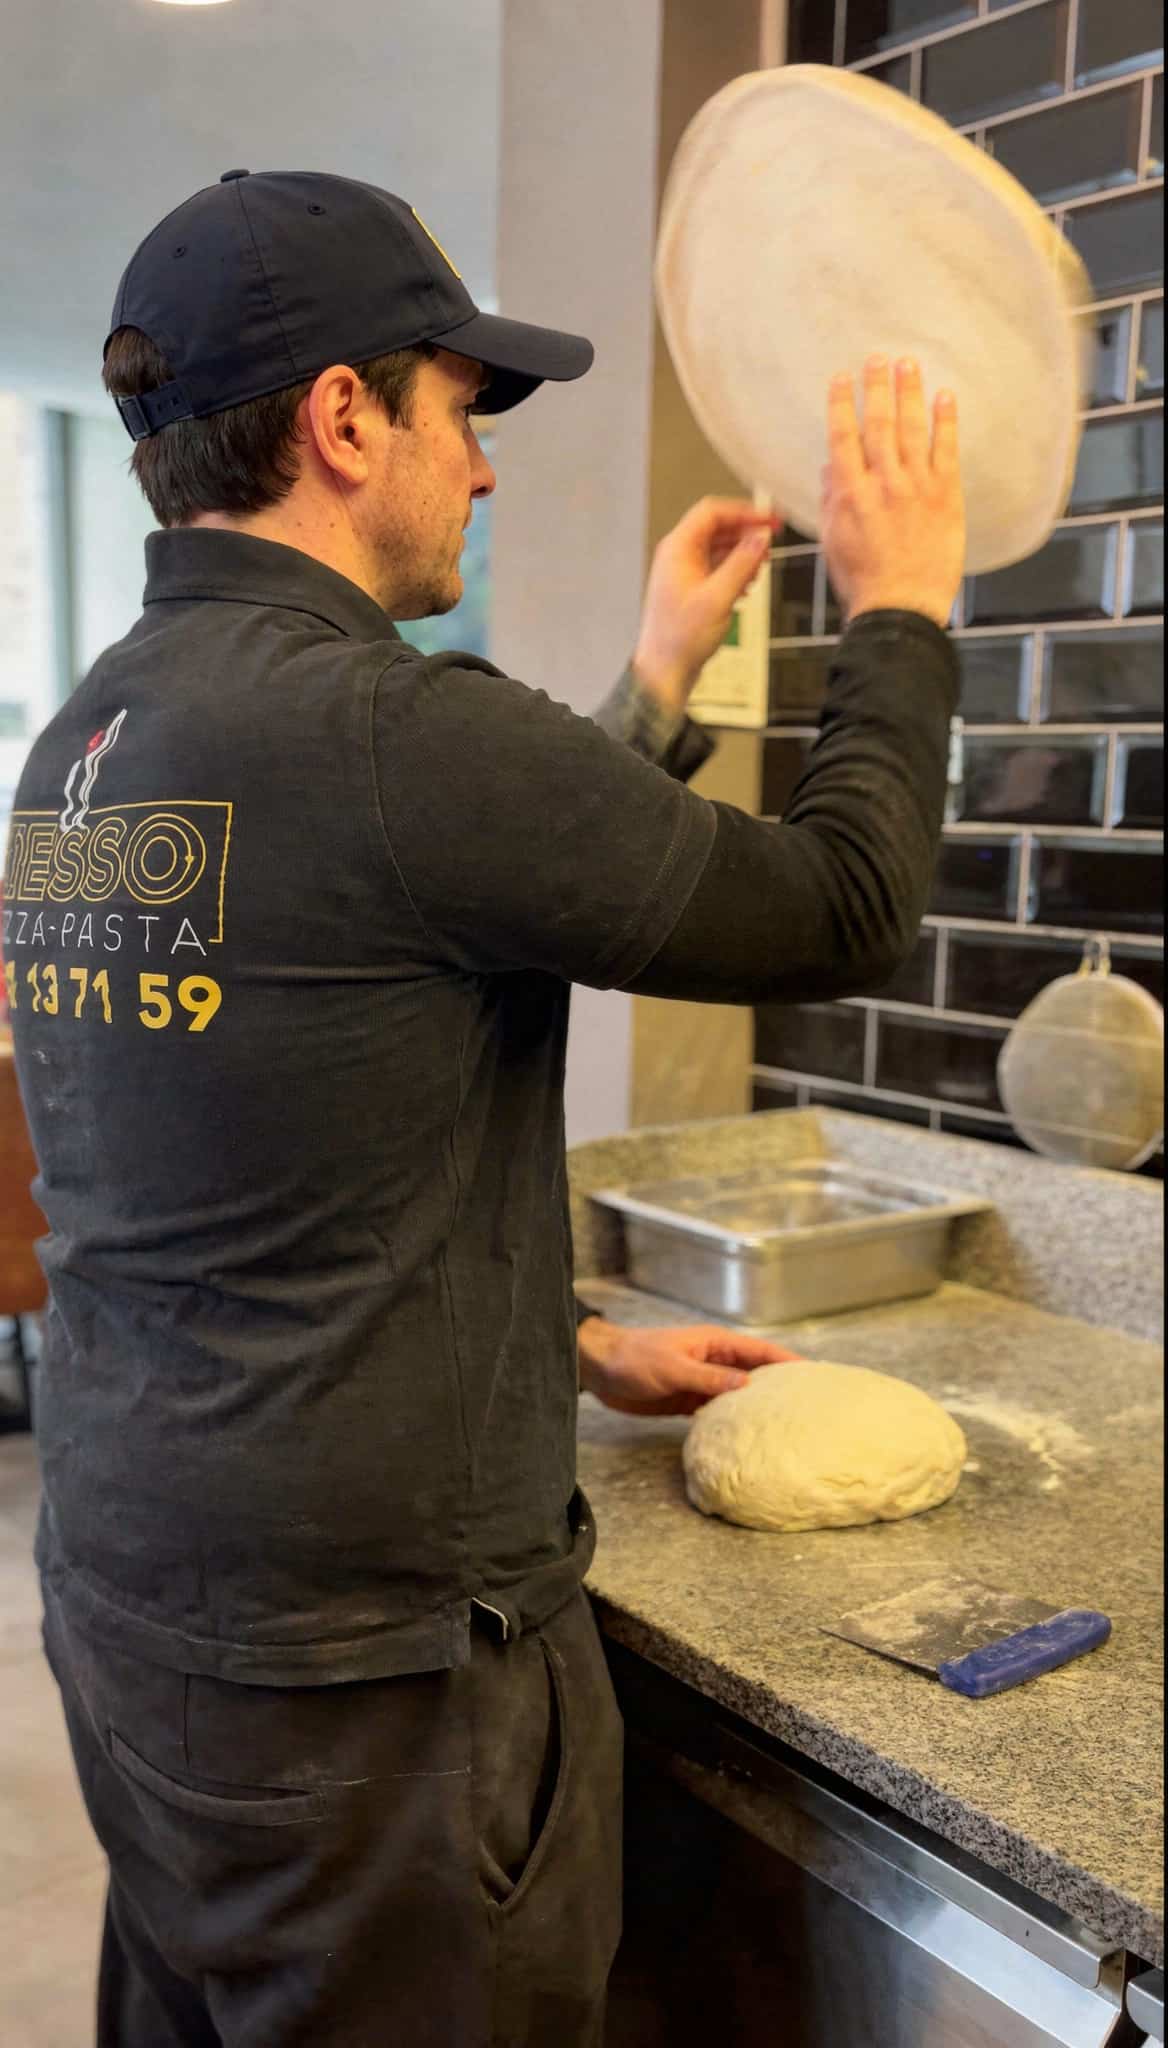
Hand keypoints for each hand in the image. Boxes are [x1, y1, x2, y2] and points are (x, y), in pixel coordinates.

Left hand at [578, 1316, 798, 1416]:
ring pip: (738, 1394)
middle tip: (807, 1407)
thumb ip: (709, 1377)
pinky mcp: (689, 1400)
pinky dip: (731, 1421)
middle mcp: (714, 1361)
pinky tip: (745, 1437)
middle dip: (778, 1386)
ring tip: (785, 1426)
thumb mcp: (674, 1367)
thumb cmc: (636, 1358)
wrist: (601, 1369)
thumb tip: (748, 1385)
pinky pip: (717, 1411)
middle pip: (754, 1373)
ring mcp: (703, 1381)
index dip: (786, 1361)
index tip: (812, 1375)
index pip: (760, 1351)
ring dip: (756, 1406)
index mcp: (715, 1343)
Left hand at [632, 498, 779, 711]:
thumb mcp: (718, 598)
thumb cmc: (680, 639)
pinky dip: (735, 570)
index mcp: (677, 549)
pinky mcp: (692, 589)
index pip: (712, 512)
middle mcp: (678, 556)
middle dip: (746, 533)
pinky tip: (747, 584)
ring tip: (761, 566)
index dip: (744, 512)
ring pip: (719, 548)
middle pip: (717, 528)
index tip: (769, 520)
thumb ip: (742, 564)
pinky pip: (717, 567)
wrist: (665, 671)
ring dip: (743, 553)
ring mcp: (685, 572)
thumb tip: (760, 538)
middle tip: (771, 541)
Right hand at [820, 356, 964, 631]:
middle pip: (878, 423)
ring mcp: (916, 487)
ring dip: (909, 393)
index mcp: (850, 494)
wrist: (902, 608)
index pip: (842, 437)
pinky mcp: (945, 496)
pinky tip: (945, 397)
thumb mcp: (833, 541)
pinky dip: (945, 421)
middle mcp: (882, 483)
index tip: (840, 378)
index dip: (840, 403)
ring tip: (908, 364)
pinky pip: (946, 450)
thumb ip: (832, 500)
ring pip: (911, 429)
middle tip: (878, 358)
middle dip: (876, 387)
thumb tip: (830, 467)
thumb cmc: (863, 580)